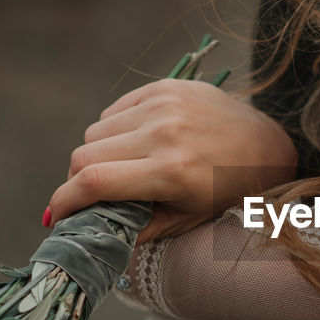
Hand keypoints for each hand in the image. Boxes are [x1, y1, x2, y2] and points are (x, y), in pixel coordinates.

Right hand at [47, 79, 297, 242]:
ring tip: (125, 168)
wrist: (266, 146)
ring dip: (98, 154)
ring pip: (96, 131)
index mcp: (171, 171)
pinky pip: (115, 110)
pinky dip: (116, 130)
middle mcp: (163, 132)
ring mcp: (163, 104)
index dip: (63, 201)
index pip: (93, 181)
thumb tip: (90, 232)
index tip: (54, 216)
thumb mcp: (187, 219)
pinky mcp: (164, 86)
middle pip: (84, 155)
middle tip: (91, 195)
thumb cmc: (227, 191)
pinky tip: (139, 143)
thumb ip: (136, 228)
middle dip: (78, 180)